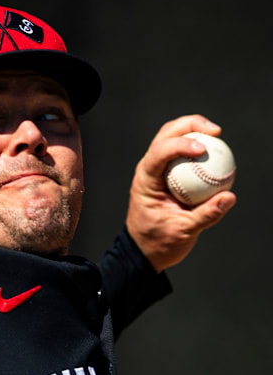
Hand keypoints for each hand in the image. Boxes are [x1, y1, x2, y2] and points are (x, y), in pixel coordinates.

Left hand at [125, 115, 236, 271]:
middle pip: (166, 135)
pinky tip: (216, 152)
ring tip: (216, 133)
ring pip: (172, 139)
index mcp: (145, 180)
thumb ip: (206, 214)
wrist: (146, 249)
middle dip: (189, 125)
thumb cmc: (159, 241)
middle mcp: (149, 169)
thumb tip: (229, 197)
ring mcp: (157, 169)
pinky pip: (183, 154)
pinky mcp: (168, 173)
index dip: (180, 144)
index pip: (159, 153)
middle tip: (215, 130)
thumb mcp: (183, 232)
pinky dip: (198, 148)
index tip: (203, 149)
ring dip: (194, 130)